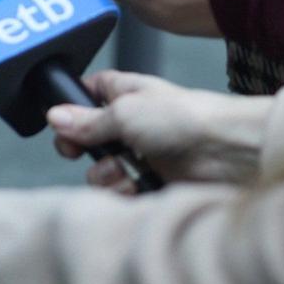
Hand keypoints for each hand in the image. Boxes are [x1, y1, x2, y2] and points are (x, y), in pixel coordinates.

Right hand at [48, 70, 272, 190]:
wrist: (228, 152)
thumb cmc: (184, 118)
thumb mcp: (125, 112)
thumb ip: (87, 120)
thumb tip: (54, 117)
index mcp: (129, 93)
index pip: (93, 91)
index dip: (74, 105)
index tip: (61, 120)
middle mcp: (136, 122)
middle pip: (93, 136)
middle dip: (82, 146)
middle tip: (76, 151)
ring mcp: (146, 153)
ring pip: (105, 167)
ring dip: (103, 173)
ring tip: (116, 171)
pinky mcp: (156, 181)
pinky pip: (125, 190)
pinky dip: (122, 192)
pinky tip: (131, 186)